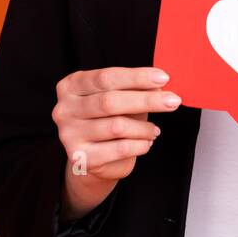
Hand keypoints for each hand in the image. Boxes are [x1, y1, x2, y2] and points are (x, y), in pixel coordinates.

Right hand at [52, 66, 179, 220]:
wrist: (94, 159)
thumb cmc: (109, 120)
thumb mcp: (121, 99)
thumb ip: (135, 90)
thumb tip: (160, 86)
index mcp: (71, 86)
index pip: (106, 77)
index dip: (137, 77)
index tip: (163, 78)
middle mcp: (64, 109)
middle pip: (110, 101)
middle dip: (146, 100)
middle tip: (173, 101)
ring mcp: (68, 134)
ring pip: (116, 126)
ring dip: (144, 128)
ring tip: (155, 130)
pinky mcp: (80, 158)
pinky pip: (119, 149)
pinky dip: (140, 145)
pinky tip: (146, 143)